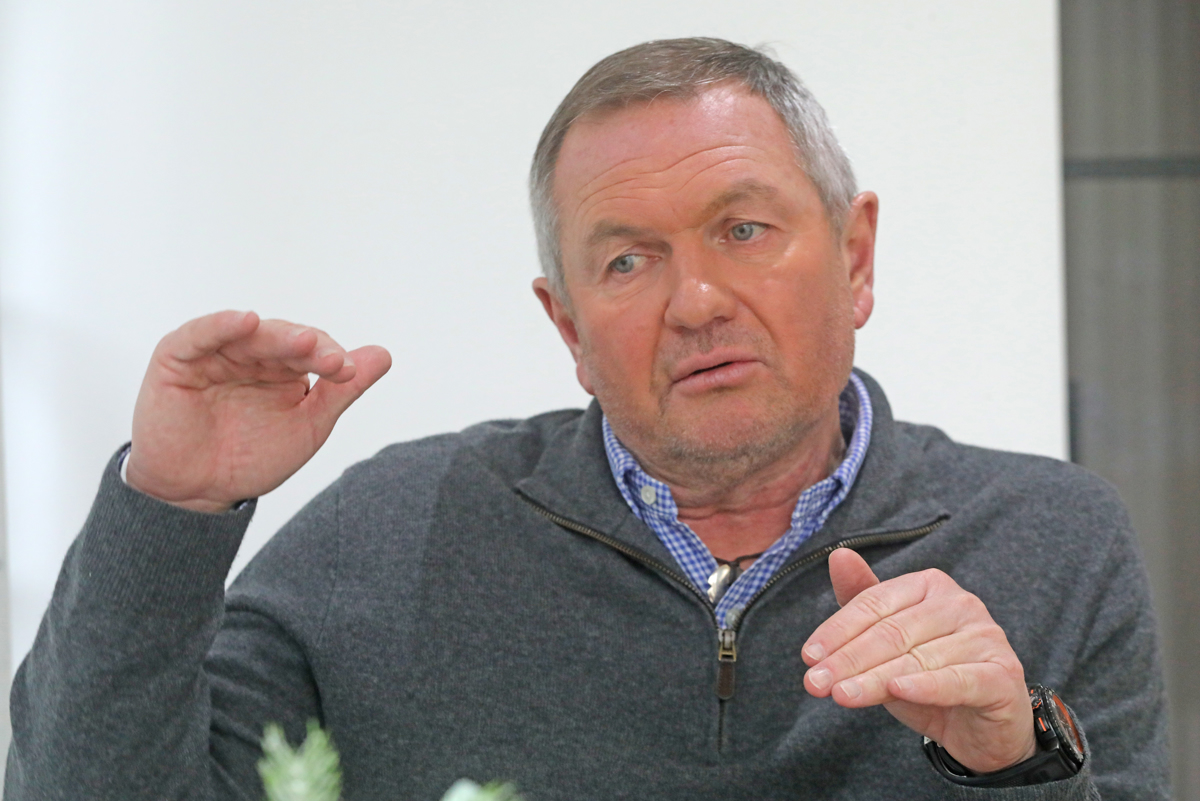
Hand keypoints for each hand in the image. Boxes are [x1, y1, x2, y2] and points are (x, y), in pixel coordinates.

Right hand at [126, 310, 391, 512]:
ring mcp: (214, 352)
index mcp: (283, 366)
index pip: (312, 350)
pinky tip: (247, 321)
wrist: (197, 491)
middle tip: (331, 360)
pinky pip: (199, 334)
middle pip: (283, 339)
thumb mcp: (307, 426)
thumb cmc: (250, 458)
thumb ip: (341, 391)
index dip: (330, 358)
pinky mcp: (177, 357)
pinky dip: (222, 325)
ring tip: (304, 341)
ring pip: (249, 335)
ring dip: (277, 336)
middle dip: (309, 347)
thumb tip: (383, 355)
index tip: (348, 373)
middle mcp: (251, 354)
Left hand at [801, 548, 1035, 773]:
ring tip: (840, 695)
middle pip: (892, 632)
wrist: (982, 727)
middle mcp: (961, 604)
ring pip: (917, 658)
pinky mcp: (1003, 675)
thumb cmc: (930, 676)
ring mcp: (986, 637)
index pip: (874, 604)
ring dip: (873, 679)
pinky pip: (958, 679)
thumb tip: (838, 555)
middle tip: (815, 683)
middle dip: (848, 659)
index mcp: (930, 585)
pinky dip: (926, 686)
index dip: (837, 630)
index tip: (808, 656)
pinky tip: (898, 691)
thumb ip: (863, 604)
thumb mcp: (889, 643)